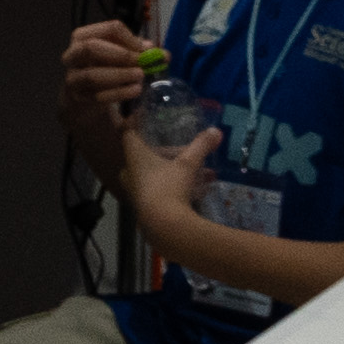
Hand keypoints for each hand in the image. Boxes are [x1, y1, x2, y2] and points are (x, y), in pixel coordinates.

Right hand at [59, 18, 163, 111]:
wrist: (86, 94)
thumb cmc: (105, 67)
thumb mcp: (120, 54)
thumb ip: (139, 52)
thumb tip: (162, 55)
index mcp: (84, 36)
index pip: (109, 30)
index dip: (130, 39)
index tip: (147, 50)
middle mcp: (73, 54)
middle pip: (91, 48)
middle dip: (121, 55)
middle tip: (142, 62)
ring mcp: (73, 77)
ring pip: (91, 75)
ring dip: (119, 75)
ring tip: (140, 76)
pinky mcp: (78, 97)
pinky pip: (97, 95)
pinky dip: (118, 93)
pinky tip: (135, 90)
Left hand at [115, 108, 220, 257]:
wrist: (163, 227)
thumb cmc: (169, 187)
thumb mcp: (187, 164)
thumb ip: (200, 146)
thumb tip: (216, 131)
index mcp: (135, 157)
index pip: (128, 134)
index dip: (134, 123)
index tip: (143, 115)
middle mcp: (131, 173)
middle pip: (143, 156)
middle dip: (164, 152)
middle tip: (182, 149)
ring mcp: (137, 192)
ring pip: (155, 175)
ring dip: (177, 172)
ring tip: (203, 172)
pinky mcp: (146, 207)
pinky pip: (161, 191)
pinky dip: (177, 187)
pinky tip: (201, 190)